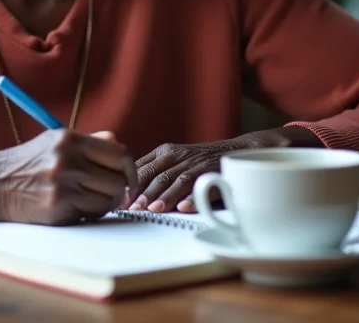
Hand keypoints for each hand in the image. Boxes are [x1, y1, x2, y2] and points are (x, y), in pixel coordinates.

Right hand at [0, 129, 137, 225]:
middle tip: (111, 194)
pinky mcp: (58, 206)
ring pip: (109, 198)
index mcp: (70, 138)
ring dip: (106, 204)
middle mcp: (68, 158)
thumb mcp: (54, 142)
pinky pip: (92, 213)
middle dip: (120, 189)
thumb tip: (118, 144)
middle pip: (118, 178)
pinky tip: (75, 208)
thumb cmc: (28, 163)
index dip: (129, 169)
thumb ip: (88, 143)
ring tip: (89, 200)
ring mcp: (63, 183)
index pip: (119, 152)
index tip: (127, 179)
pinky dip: (90, 213)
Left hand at [131, 127, 323, 212]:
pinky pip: (202, 185)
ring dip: (164, 195)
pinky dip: (193, 197)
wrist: (240, 150)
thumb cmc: (199, 161)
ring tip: (153, 209)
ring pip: (177, 179)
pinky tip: (184, 208)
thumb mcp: (174, 161)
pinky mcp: (214, 172)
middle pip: (156, 173)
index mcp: (164, 152)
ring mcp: (196, 163)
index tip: (118, 199)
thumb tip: (127, 195)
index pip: (142, 166)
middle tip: (132, 208)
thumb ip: (154, 173)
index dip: (129, 182)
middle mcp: (178, 155)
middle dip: (143, 191)